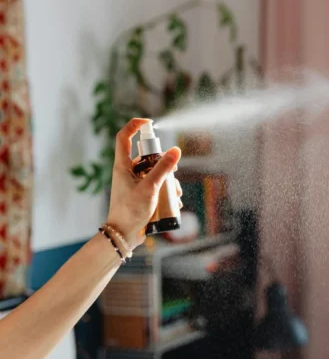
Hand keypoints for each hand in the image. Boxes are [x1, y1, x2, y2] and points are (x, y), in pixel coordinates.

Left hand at [107, 118, 181, 249]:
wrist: (123, 235)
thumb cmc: (130, 210)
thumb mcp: (150, 187)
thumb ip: (163, 168)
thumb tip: (176, 150)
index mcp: (122, 166)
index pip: (124, 137)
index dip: (135, 126)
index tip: (151, 123)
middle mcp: (127, 172)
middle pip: (148, 157)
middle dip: (164, 165)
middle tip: (173, 175)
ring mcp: (134, 184)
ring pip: (156, 173)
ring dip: (169, 182)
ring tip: (176, 195)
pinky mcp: (141, 195)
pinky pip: (157, 187)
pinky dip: (167, 192)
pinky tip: (175, 203)